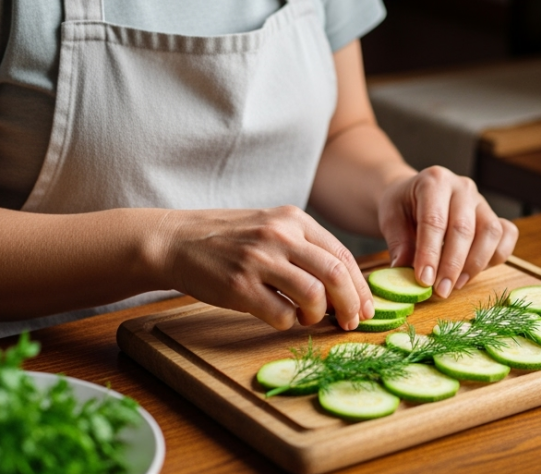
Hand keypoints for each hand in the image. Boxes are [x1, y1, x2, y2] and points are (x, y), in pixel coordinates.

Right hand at [154, 206, 374, 330]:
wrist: (174, 240)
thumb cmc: (226, 239)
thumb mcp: (269, 226)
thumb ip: (303, 248)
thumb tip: (342, 286)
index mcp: (292, 218)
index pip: (342, 253)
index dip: (360, 285)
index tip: (365, 307)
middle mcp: (279, 235)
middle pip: (336, 274)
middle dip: (351, 304)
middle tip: (351, 321)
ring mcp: (259, 260)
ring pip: (314, 295)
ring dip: (318, 315)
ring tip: (308, 318)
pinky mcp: (240, 286)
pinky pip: (281, 314)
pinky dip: (288, 323)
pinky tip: (281, 318)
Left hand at [377, 166, 518, 297]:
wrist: (414, 195)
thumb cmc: (403, 207)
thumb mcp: (391, 219)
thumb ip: (398, 243)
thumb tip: (403, 271)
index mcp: (434, 181)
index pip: (434, 220)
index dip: (430, 253)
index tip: (424, 280)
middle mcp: (462, 187)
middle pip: (464, 228)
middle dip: (452, 265)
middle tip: (440, 290)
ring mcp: (481, 201)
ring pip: (490, 232)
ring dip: (475, 264)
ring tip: (455, 285)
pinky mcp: (494, 215)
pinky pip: (507, 234)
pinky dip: (496, 256)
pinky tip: (474, 272)